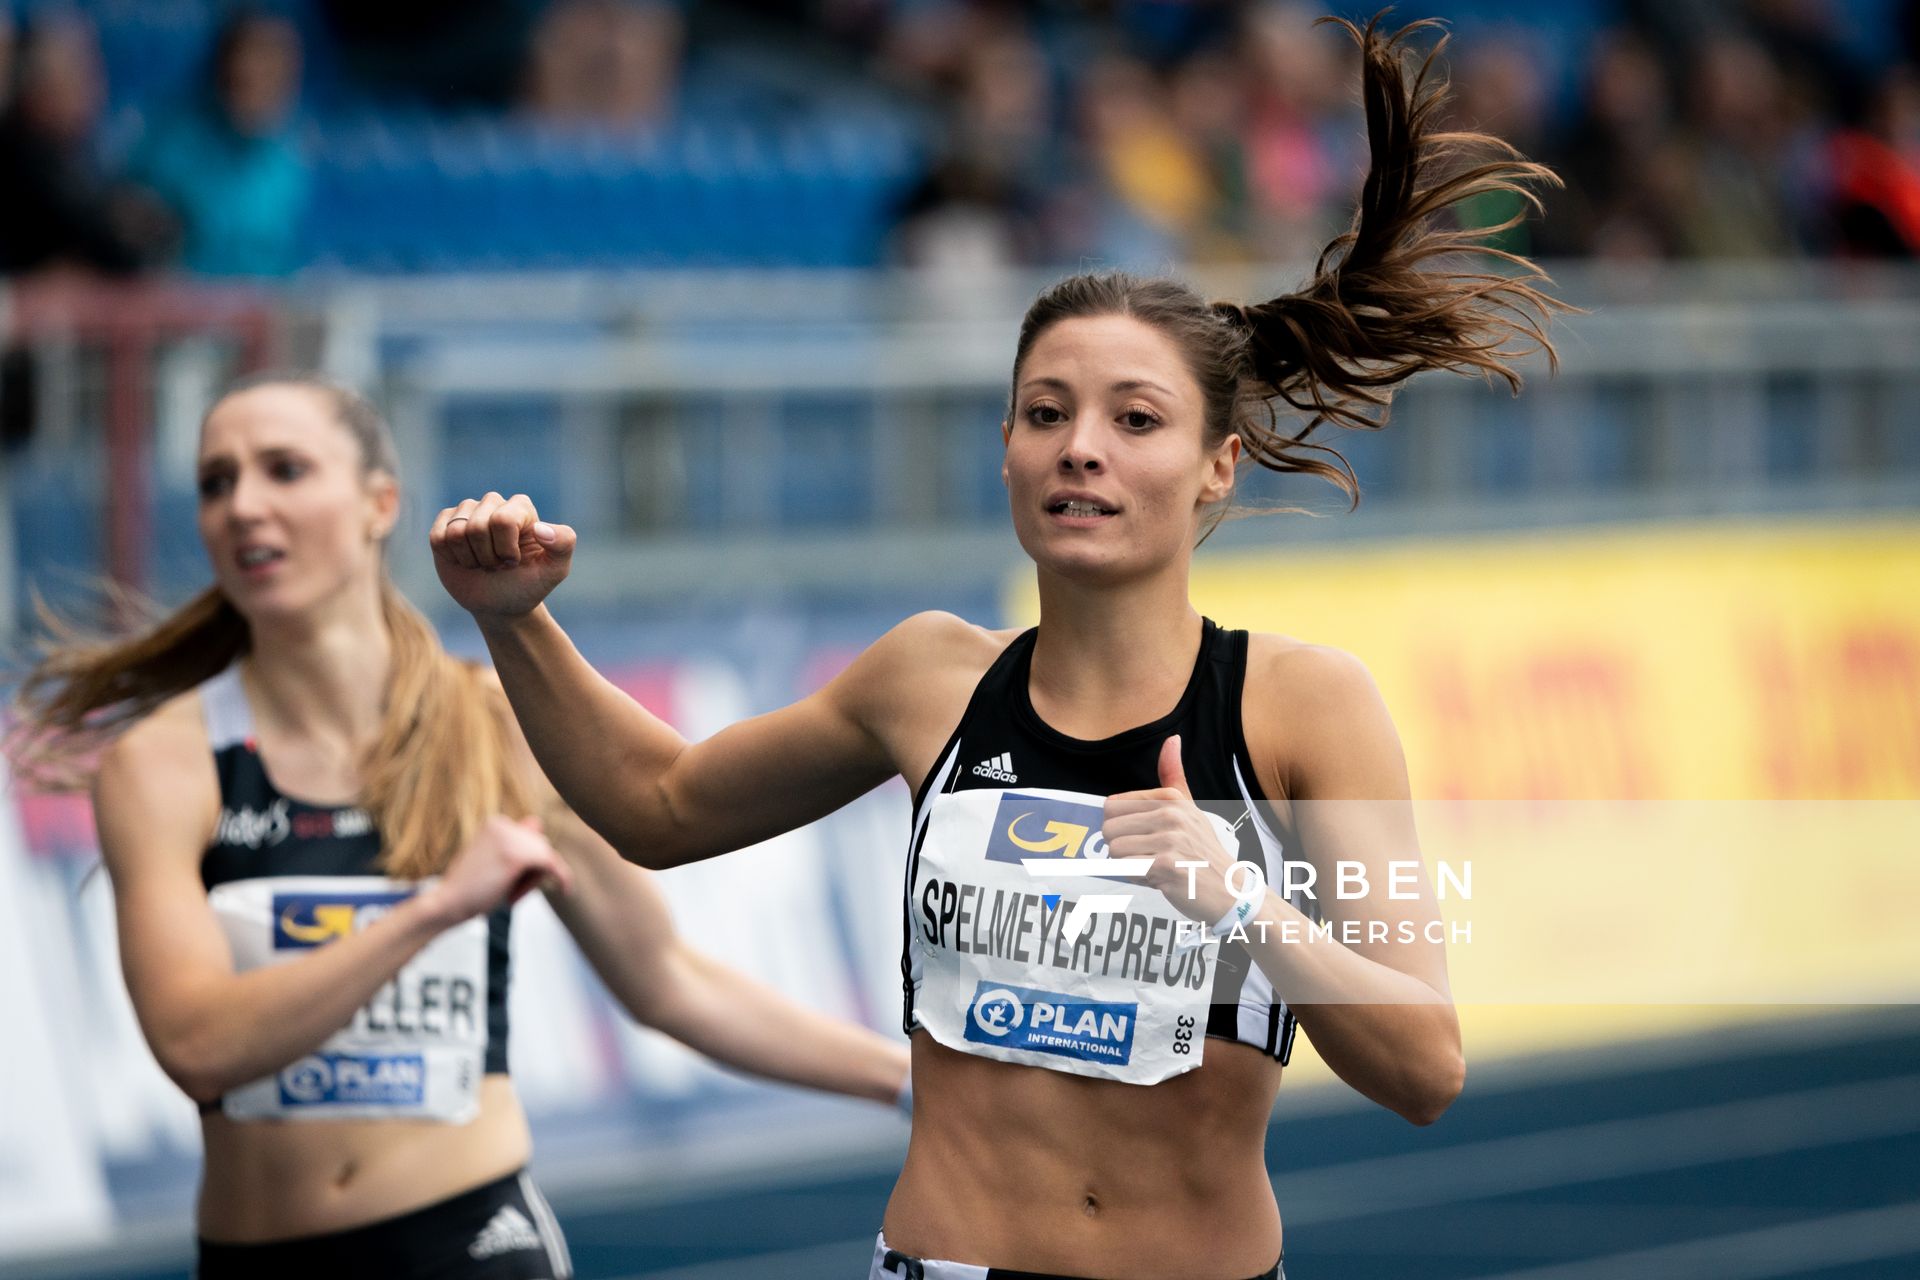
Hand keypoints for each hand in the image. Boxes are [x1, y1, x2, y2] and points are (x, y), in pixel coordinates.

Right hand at [420, 815, 573, 926]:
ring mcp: (509, 838)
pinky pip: (551, 864)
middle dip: (533, 870)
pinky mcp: (515, 856)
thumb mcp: (493, 860)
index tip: (514, 880)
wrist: (446, 903)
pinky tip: (566, 890)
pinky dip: (562, 877)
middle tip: (508, 891)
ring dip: (535, 879)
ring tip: (508, 894)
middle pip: (541, 846)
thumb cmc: (470, 888)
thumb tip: (538, 823)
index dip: (529, 862)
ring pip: (546, 856)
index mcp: (496, 823)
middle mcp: (503, 824)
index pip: (532, 838)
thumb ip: (515, 843)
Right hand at [430, 492, 575, 618]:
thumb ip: (563, 544)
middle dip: (487, 556)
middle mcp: (494, 503)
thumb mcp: (554, 570)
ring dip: (469, 558)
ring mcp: (467, 511)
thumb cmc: (528, 585)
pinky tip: (463, 560)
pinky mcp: (445, 523)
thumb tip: (541, 528)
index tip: (514, 562)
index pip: (502, 521)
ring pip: (456, 532)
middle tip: (497, 565)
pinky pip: (438, 537)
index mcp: (521, 507)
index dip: (505, 550)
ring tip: (482, 563)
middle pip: (477, 527)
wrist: (500, 605)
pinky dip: (450, 557)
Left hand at [1102, 736, 1244, 924]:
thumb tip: (1172, 739)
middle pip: (1108, 828)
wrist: (1231, 891)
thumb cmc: (1204, 851)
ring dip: (1129, 865)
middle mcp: (1171, 814)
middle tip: (1150, 855)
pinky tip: (1161, 878)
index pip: (1111, 806)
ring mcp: (1169, 839)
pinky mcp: (1165, 866)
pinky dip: (1137, 878)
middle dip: (1122, 848)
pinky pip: (1125, 869)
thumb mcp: (1190, 808)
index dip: (1122, 828)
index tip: (1147, 837)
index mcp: (1171, 798)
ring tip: (1156, 866)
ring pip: (1114, 850)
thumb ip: (1173, 776)